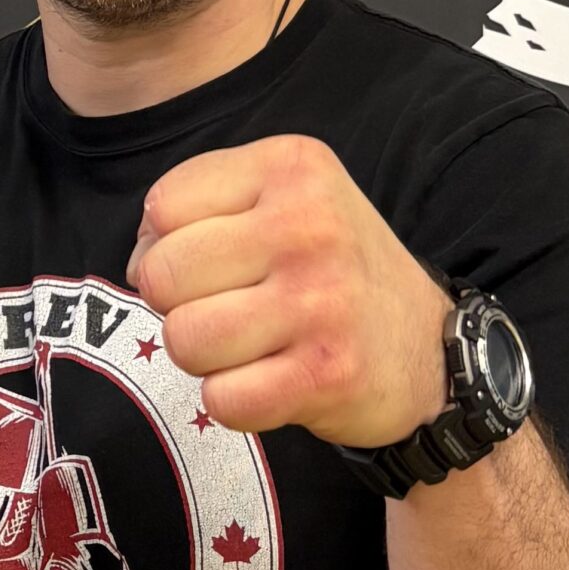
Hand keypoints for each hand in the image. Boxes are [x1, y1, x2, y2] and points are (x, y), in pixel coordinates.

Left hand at [126, 135, 449, 445]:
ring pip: (184, 340)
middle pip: (160, 276)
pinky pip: (221, 400)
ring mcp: (321, 300)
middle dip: (180, 304)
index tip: (216, 264)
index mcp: (293, 167)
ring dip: (206, 358)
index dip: (167, 245)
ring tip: (253, 346)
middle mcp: (309, 224)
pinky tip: (273, 382)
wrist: (430, 350)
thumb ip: (203, 207)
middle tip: (233, 310)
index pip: (162, 206)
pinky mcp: (327, 373)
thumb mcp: (286, 200)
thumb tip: (138, 259)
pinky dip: (235, 403)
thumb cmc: (333, 274)